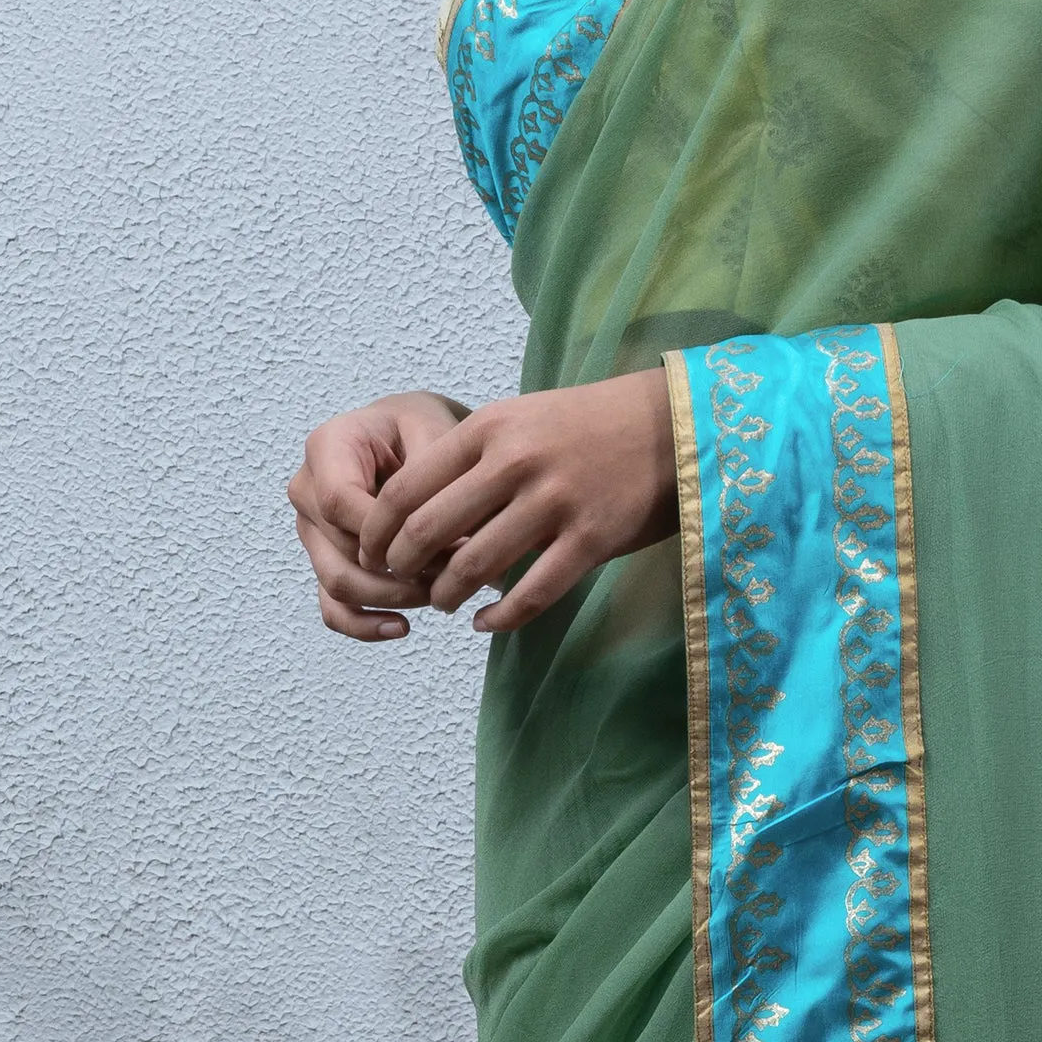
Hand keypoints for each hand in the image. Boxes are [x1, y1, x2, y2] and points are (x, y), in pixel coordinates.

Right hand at [289, 393, 466, 639]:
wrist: (410, 434)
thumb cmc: (421, 427)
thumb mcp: (434, 429)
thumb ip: (433, 474)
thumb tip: (448, 539)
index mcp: (326, 448)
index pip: (339, 502)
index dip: (385, 532)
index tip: (441, 540)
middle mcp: (307, 491)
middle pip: (339, 550)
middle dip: (400, 570)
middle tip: (456, 572)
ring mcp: (312, 531)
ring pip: (336, 584)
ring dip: (391, 598)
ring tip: (439, 594)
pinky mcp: (324, 561)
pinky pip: (332, 607)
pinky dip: (363, 625)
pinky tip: (402, 628)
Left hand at [361, 371, 678, 635]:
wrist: (670, 426)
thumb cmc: (586, 425)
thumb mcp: (520, 419)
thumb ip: (471, 458)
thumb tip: (415, 510)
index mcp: (489, 429)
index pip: (406, 489)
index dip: (377, 530)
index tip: (371, 552)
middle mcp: (515, 463)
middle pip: (430, 531)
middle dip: (404, 567)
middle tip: (401, 581)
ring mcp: (554, 502)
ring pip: (474, 566)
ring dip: (446, 594)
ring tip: (443, 602)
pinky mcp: (590, 539)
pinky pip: (530, 593)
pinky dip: (499, 617)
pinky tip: (485, 622)